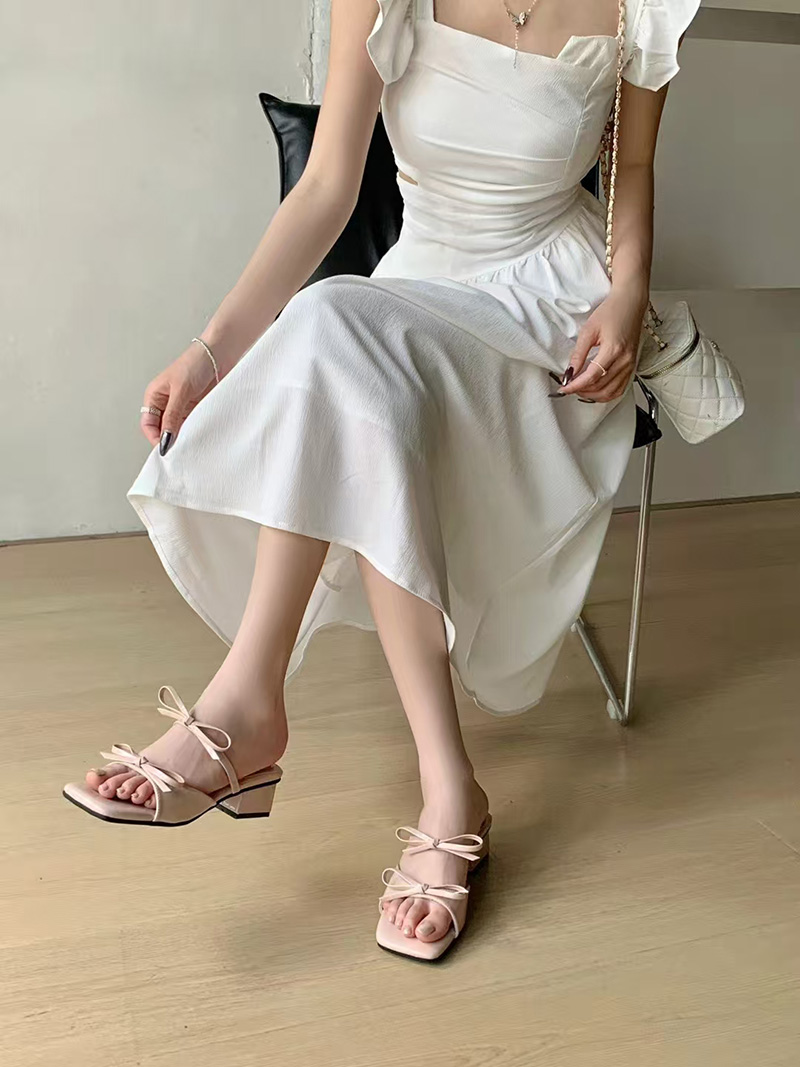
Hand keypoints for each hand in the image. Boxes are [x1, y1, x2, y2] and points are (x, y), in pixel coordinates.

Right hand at [140, 343, 218, 451]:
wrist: (220, 354)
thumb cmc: (196, 363)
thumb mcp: (181, 391)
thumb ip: (172, 416)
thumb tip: (165, 439)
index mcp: (155, 396)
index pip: (148, 424)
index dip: (155, 437)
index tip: (165, 449)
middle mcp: (166, 404)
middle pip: (162, 430)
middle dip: (169, 440)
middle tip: (179, 452)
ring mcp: (182, 408)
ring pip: (178, 430)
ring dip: (183, 438)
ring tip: (190, 445)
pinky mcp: (197, 409)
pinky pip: (192, 426)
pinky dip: (195, 432)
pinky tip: (199, 437)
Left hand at [558, 286, 646, 402]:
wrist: (630, 303)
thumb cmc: (612, 311)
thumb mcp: (589, 330)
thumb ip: (578, 354)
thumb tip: (569, 372)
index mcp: (613, 350)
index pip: (591, 377)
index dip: (575, 386)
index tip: (564, 388)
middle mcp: (625, 360)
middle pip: (600, 387)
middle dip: (581, 391)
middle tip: (568, 387)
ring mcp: (630, 365)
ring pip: (610, 392)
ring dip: (593, 395)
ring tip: (579, 389)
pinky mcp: (632, 366)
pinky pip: (619, 389)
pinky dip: (606, 394)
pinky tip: (595, 390)